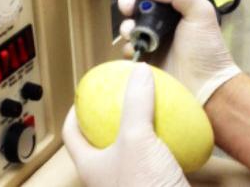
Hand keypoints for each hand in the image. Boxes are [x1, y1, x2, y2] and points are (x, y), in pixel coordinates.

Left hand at [63, 63, 187, 186]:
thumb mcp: (137, 139)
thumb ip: (136, 104)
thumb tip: (139, 72)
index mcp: (91, 165)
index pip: (72, 133)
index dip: (75, 109)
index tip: (86, 91)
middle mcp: (109, 173)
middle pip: (103, 137)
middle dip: (114, 114)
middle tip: (125, 93)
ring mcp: (133, 178)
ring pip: (132, 145)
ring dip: (142, 124)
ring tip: (153, 104)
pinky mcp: (156, 180)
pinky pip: (157, 153)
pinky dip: (165, 138)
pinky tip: (178, 126)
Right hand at [118, 0, 240, 104]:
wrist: (205, 89)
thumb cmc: (207, 49)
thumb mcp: (201, 12)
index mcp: (180, 8)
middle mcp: (164, 22)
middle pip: (138, 3)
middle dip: (129, 0)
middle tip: (129, 6)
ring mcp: (152, 42)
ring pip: (129, 24)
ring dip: (127, 24)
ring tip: (134, 31)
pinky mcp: (143, 61)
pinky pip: (127, 48)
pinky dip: (128, 46)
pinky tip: (136, 49)